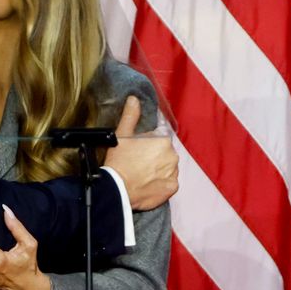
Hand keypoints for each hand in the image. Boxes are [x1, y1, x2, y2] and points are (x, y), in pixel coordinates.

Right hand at [103, 96, 179, 210]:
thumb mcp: (121, 136)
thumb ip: (130, 116)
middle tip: (136, 164)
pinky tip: (147, 184)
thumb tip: (134, 99)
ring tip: (141, 176)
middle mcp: (172, 155)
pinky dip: (160, 184)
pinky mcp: (172, 188)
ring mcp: (173, 173)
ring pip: (167, 168)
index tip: (137, 152)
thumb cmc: (119, 163)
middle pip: (164, 154)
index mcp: (163, 141)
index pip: (159, 140)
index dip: (147, 146)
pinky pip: (168, 183)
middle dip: (153, 158)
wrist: (117, 190)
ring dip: (158, 171)